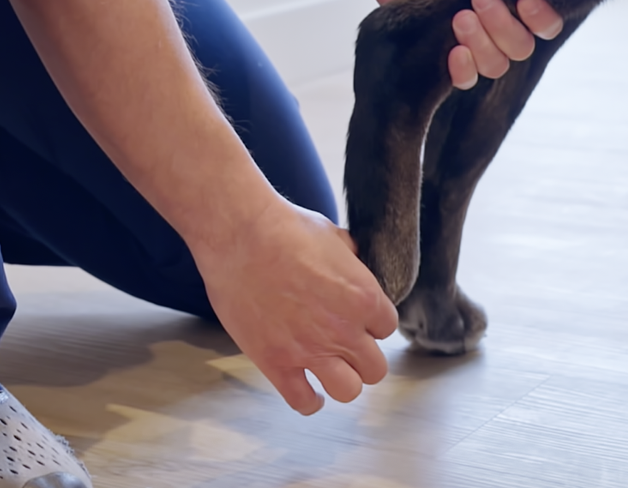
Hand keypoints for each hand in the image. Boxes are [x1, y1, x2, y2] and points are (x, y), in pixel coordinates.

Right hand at [193, 198, 399, 412]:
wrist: (239, 234)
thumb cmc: (284, 226)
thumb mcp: (333, 235)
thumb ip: (352, 259)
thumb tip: (354, 263)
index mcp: (364, 297)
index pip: (387, 328)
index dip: (371, 324)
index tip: (356, 320)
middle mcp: (343, 329)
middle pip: (375, 368)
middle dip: (362, 357)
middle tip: (345, 346)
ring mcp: (310, 350)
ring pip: (348, 390)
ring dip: (342, 381)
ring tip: (329, 369)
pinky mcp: (277, 362)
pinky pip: (303, 401)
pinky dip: (309, 401)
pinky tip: (308, 391)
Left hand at [359, 0, 563, 89]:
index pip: (544, 22)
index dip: (542, 19)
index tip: (525, 3)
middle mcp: (495, 21)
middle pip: (522, 47)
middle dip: (504, 27)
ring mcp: (470, 40)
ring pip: (496, 65)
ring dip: (482, 45)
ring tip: (459, 17)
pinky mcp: (442, 54)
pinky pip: (466, 80)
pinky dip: (464, 70)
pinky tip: (454, 51)